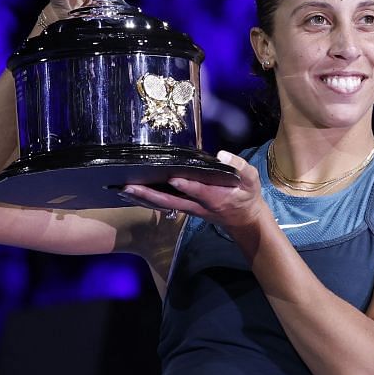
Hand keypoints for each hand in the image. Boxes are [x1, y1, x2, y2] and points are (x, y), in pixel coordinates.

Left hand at [119, 150, 265, 230]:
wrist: (243, 220)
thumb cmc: (246, 196)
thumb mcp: (251, 180)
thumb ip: (240, 167)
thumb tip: (222, 154)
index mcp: (215, 197)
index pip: (199, 191)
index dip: (187, 186)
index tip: (173, 178)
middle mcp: (197, 205)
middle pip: (170, 200)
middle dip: (149, 194)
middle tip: (128, 187)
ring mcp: (188, 208)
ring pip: (163, 204)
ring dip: (143, 198)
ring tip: (122, 190)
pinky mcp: (184, 207)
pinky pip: (162, 204)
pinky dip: (146, 200)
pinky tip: (132, 195)